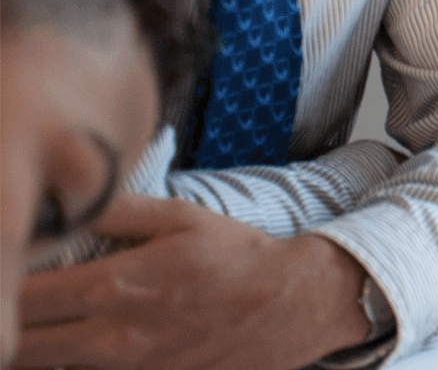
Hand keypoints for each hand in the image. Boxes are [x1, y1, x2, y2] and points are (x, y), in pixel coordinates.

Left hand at [16, 195, 369, 369]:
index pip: (23, 295)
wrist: (292, 305)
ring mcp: (128, 368)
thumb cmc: (237, 256)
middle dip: (6, 318)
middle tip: (7, 296)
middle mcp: (112, 336)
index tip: (4, 264)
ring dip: (27, 343)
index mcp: (116, 285)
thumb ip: (116, 211)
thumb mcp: (181, 217)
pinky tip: (67, 336)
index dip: (3, 281)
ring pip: (44, 365)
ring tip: (28, 317)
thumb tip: (64, 201)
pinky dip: (64, 359)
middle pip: (20, 344)